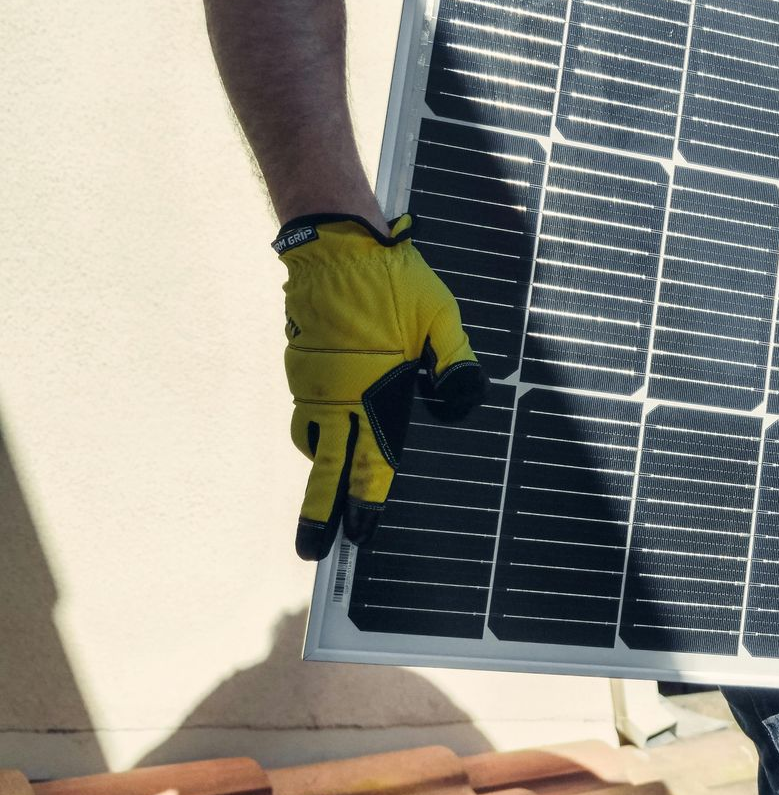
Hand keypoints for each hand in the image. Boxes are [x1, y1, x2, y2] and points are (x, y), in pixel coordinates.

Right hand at [275, 214, 485, 559]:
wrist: (334, 243)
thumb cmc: (396, 279)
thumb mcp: (440, 318)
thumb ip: (455, 365)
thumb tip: (463, 405)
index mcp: (378, 389)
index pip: (374, 461)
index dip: (369, 500)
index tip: (363, 534)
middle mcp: (340, 395)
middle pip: (329, 469)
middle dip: (321, 513)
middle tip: (314, 552)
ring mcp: (313, 383)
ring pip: (313, 442)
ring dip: (319, 472)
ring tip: (321, 506)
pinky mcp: (299, 366)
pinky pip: (305, 412)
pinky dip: (314, 431)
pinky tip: (326, 440)